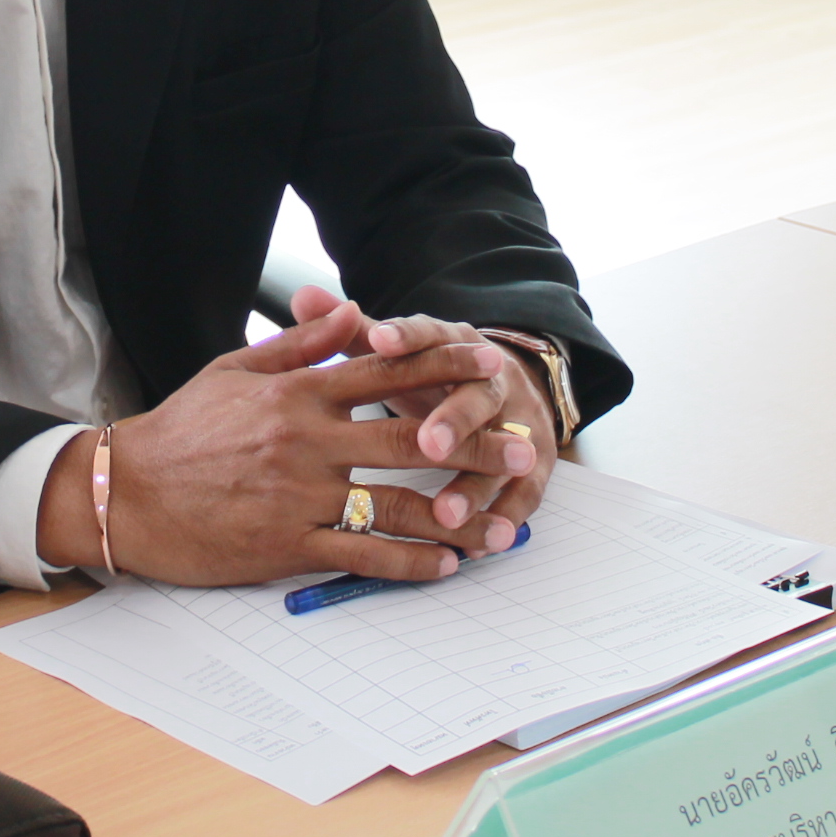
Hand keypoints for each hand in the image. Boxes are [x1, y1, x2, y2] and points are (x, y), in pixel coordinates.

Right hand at [34, 303, 538, 585]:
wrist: (125, 494)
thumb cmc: (180, 431)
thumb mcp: (235, 370)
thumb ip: (300, 345)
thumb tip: (354, 313)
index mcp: (297, 394)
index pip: (385, 371)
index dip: (444, 366)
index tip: (489, 365)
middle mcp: (307, 441)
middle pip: (408, 437)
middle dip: (472, 442)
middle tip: (520, 448)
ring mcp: (300, 496)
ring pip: (396, 503)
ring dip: (454, 512)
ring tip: (499, 520)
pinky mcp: (288, 544)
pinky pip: (363, 554)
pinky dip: (409, 562)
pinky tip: (445, 565)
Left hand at [289, 285, 558, 550]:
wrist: (509, 385)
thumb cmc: (432, 374)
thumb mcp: (400, 351)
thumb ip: (354, 333)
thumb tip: (303, 297)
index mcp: (453, 345)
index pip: (430, 335)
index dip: (406, 338)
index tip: (380, 338)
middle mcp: (490, 379)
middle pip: (475, 395)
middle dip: (453, 420)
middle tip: (427, 444)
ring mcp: (516, 421)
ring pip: (500, 451)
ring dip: (475, 482)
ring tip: (446, 513)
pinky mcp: (532, 464)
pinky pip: (523, 491)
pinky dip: (507, 516)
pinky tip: (489, 539)